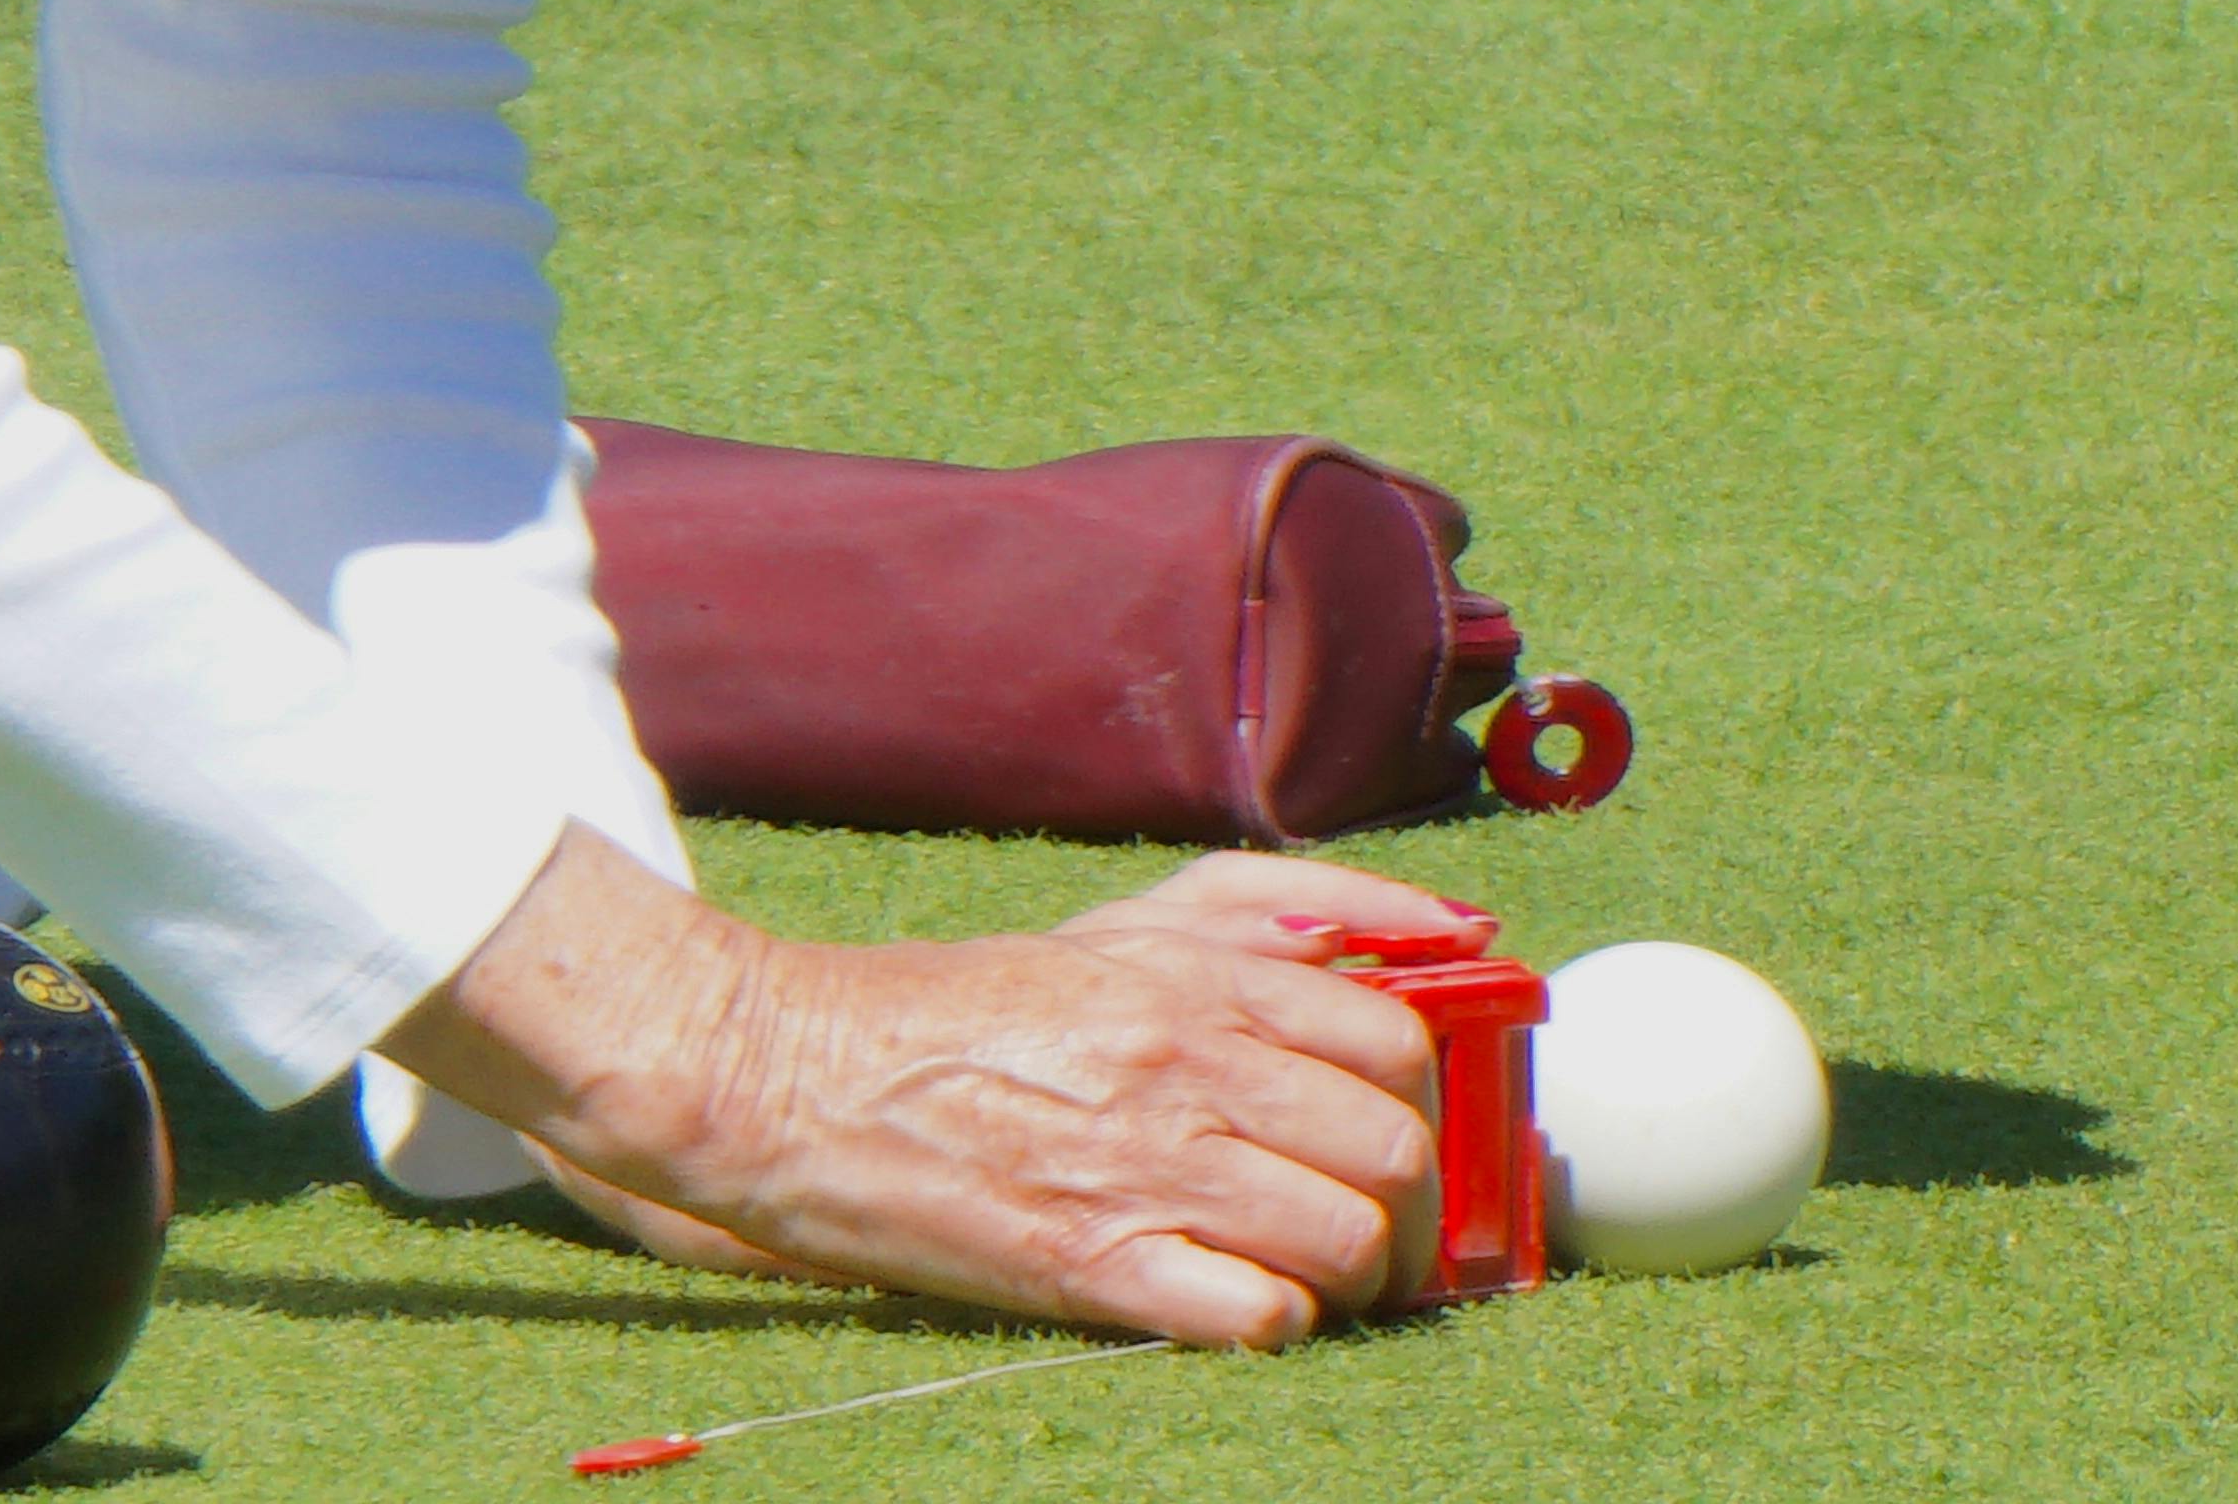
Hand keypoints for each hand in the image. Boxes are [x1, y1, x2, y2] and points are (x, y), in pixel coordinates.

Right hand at [375, 826, 1449, 1347]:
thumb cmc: (959, 1007)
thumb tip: (1443, 926)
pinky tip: (1228, 1298)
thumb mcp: (1117, 926)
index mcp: (1193, 974)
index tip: (1396, 1126)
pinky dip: (1269, 1321)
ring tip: (1300, 1268)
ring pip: (1348, 1240)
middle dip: (1401, 1197)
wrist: (794, 1077)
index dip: (1420, 1095)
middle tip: (1359, 1215)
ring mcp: (1146, 1166)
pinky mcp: (1097, 1269)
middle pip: (1394, 1147)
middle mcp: (1187, 1061)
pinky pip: (1262, 1317)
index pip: (1399, 1036)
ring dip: (1346, 1271)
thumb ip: (1272, 915)